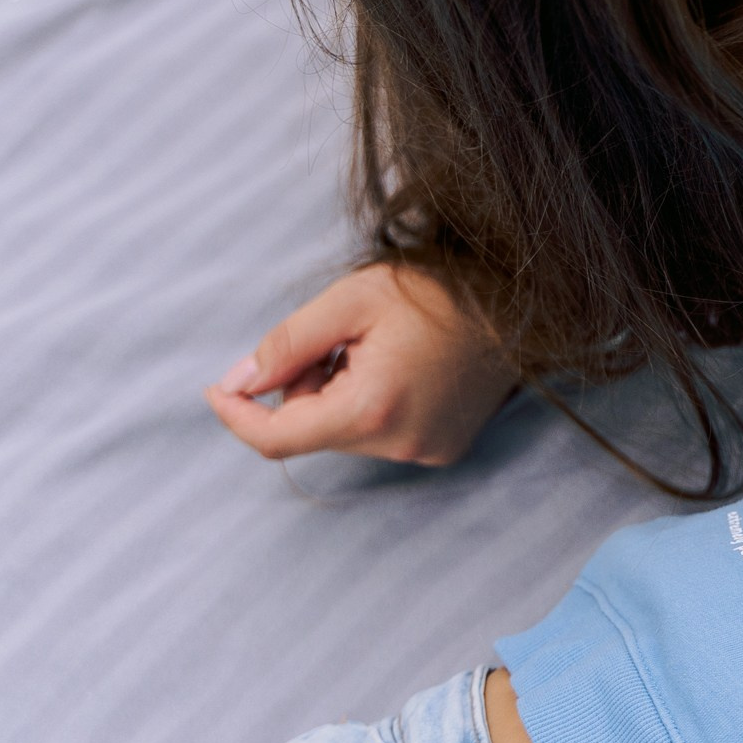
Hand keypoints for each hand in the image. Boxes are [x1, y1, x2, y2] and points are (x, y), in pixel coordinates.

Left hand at [206, 263, 518, 464]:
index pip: (276, 438)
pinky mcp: (444, 448)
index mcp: (371, 408)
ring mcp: (426, 451)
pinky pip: (380, 435)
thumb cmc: (441, 291)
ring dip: (337, 395)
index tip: (216, 389)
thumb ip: (287, 344)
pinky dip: (370, 405)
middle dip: (301, 388)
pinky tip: (400, 366)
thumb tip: (239, 383)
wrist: (526, 300)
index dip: (236, 415)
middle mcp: (399, 443)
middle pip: (312, 431)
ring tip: (374, 346)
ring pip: (345, 433)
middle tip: (331, 338)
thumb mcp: (352, 299)